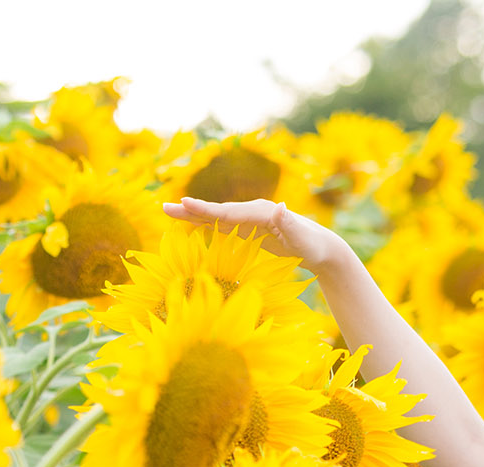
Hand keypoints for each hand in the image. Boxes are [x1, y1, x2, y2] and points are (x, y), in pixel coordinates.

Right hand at [162, 196, 353, 273]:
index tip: (184, 203)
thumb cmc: (312, 244)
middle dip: (191, 209)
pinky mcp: (249, 229)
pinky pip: (222, 226)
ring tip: (168, 212)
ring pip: (216, 217)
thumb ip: (289, 223)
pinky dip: (205, 224)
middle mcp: (253, 211)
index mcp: (262, 212)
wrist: (320, 247)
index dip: (206, 208)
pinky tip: (191, 226)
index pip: (229, 211)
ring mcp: (249, 219)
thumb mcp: (303, 237)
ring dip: (192, 215)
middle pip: (217, 211)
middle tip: (164, 207)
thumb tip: (280, 206)